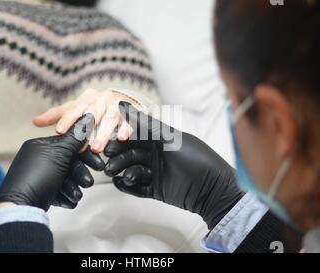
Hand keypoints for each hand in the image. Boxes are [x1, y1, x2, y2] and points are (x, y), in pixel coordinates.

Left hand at [0, 114, 104, 210]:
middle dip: (79, 174)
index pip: (68, 145)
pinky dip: (65, 196)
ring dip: (73, 188)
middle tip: (88, 182)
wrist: (20, 207)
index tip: (96, 162)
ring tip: (76, 196)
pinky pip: (58, 192)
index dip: (84, 153)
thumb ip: (75, 137)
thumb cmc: (37, 176)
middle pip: (68, 164)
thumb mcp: (59, 153)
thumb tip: (87, 117)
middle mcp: (38, 159)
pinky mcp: (40, 193)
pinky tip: (69, 201)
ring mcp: (38, 177)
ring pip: (65, 180)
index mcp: (40, 146)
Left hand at [33, 89, 139, 152]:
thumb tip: (35, 122)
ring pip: (110, 120)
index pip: (75, 108)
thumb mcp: (76, 109)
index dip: (67, 120)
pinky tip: (122, 138)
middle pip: (93, 114)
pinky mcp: (132, 113)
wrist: (123, 100)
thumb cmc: (95, 107)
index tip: (59, 132)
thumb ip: (58, 115)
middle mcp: (103, 99)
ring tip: (97, 148)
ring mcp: (118, 105)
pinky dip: (126, 129)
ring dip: (104, 134)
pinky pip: (129, 121)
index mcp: (87, 97)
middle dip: (86, 130)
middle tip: (78, 146)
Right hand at [104, 102, 244, 228]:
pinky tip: (120, 183)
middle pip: (131, 154)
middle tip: (107, 164)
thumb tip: (122, 104)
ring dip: (123, 171)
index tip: (107, 143)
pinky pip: (138, 188)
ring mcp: (156, 172)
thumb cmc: (194, 157)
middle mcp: (156, 154)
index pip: (134, 136)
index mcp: (160, 139)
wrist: (212, 190)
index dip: (120, 140)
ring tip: (115, 174)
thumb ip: (145, 124)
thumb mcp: (169, 138)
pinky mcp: (157, 190)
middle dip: (118, 158)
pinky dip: (128, 186)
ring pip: (133, 170)